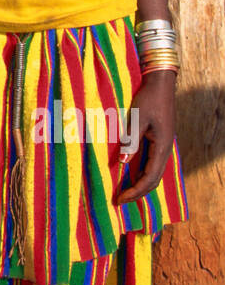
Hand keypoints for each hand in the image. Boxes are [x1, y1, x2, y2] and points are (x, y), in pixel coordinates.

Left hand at [115, 71, 175, 204]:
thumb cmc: (148, 98)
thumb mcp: (138, 118)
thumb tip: (124, 163)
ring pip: (154, 173)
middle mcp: (165, 149)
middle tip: (120, 200)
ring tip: (124, 192)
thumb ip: (131, 140)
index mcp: (162, 146)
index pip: (149, 178)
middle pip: (153, 180)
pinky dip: (142, 173)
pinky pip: (152, 163)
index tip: (120, 199)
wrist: (160, 83)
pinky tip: (130, 175)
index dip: (135, 191)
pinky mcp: (159, 140)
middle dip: (138, 192)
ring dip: (140, 184)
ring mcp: (163, 145)